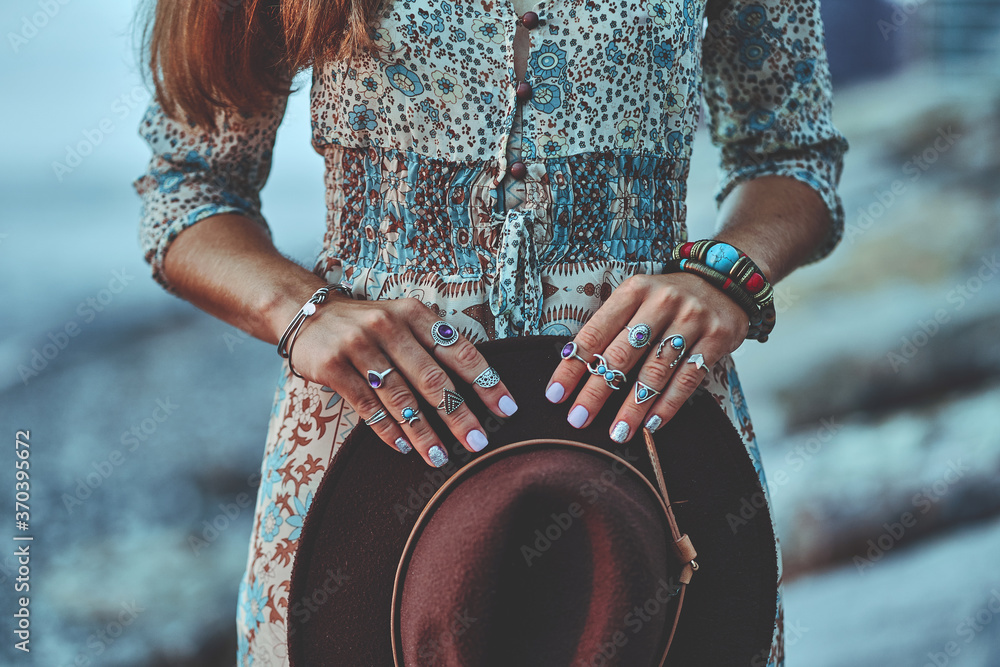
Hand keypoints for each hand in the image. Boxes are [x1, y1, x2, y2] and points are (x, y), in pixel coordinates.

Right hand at [291, 295, 517, 466]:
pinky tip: (404, 447)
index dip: (486, 382)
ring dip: (423, 432)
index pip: (459, 350)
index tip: (507, 409)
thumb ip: (433, 346)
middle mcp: (388, 326)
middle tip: (478, 443)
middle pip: (432, 378)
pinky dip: (388, 429)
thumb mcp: (404, 321)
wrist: (307, 313)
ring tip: (441, 456)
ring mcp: (359, 346)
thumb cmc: (369, 325)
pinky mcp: (333, 367)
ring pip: (400, 397)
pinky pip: (367, 405)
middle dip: (459, 415)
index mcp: (414, 313)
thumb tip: (477, 389)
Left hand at [543, 272, 748, 441]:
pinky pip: (688, 378)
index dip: (573, 366)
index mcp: (634, 290)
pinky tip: (652, 425)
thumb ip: (612, 327)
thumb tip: (575, 369)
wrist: (724, 281)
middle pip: (622, 354)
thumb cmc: (667, 299)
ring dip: (633, 406)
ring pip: (656, 371)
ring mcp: (691, 319)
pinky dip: (668, 405)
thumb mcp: (637, 299)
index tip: (555, 395)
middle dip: (596, 391)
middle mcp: (661, 302)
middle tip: (578, 419)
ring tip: (617, 432)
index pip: (595, 332)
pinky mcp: (717, 337)